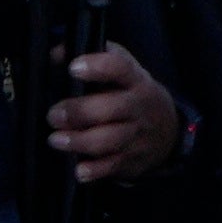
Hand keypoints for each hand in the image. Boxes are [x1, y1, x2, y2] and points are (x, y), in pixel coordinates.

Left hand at [49, 39, 186, 179]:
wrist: (168, 131)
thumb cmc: (131, 96)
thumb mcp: (122, 74)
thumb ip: (92, 59)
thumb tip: (54, 52)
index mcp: (135, 80)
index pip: (120, 68)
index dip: (98, 67)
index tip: (74, 67)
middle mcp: (138, 107)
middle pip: (112, 108)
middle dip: (79, 111)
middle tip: (53, 115)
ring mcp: (135, 135)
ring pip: (109, 140)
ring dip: (79, 141)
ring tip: (55, 139)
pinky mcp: (129, 160)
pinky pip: (111, 167)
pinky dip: (94, 171)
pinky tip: (78, 170)